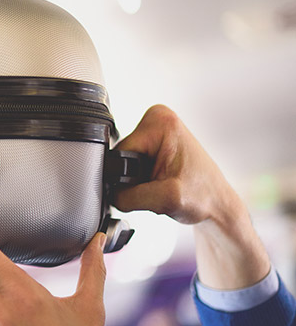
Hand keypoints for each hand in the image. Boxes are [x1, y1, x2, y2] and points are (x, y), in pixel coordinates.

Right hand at [113, 104, 269, 288]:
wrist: (218, 205)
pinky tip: (159, 183)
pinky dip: (142, 180)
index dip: (127, 179)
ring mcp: (157, 130)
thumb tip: (108, 194)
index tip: (151, 185)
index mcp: (161, 123)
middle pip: (121, 158)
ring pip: (124, 164)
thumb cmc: (204, 197)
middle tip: (158, 188)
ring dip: (138, 182)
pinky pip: (131, 165)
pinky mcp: (156, 142)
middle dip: (133, 180)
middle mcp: (158, 119)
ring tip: (161, 187)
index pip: (120, 154)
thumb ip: (128, 196)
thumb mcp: (165, 199)